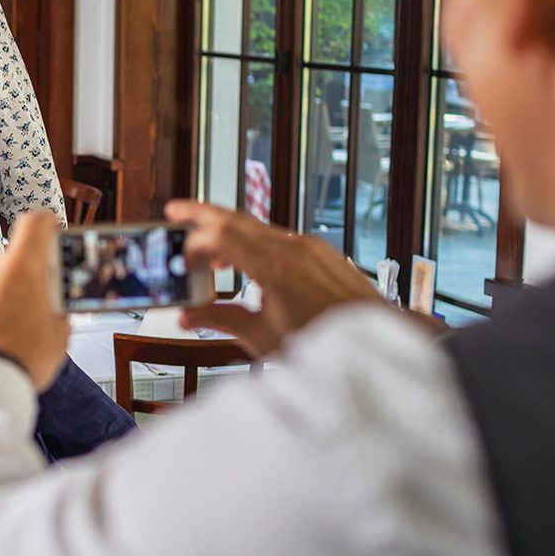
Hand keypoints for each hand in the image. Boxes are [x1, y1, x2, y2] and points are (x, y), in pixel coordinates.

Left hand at [0, 210, 68, 390]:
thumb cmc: (18, 362)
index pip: (35, 223)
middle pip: (6, 260)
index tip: (49, 233)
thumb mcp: (58, 335)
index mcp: (21, 268)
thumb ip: (57, 309)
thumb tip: (55, 307)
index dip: (46, 225)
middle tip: (24, 309)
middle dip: (16, 280)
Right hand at [164, 199, 383, 357]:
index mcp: (275, 267)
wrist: (380, 340)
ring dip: (228, 232)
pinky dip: (254, 242)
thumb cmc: (327, 343)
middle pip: (237, 218)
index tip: (180, 259)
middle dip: (202, 214)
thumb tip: (188, 317)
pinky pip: (278, 236)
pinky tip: (246, 262)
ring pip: (258, 226)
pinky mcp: (320, 252)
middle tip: (174, 213)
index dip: (194, 241)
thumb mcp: (264, 337)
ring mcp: (309, 246)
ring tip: (207, 252)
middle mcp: (293, 247)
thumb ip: (221, 320)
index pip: (223, 234)